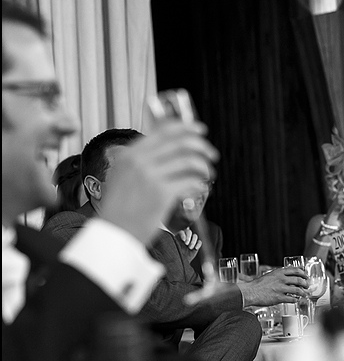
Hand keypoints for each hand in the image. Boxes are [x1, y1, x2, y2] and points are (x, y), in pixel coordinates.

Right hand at [101, 120, 218, 244]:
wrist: (114, 233)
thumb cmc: (120, 208)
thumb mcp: (122, 175)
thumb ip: (142, 160)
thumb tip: (170, 147)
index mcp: (130, 154)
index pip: (163, 131)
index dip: (186, 128)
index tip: (200, 130)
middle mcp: (139, 161)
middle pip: (180, 142)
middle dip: (202, 146)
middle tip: (212, 155)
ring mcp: (151, 176)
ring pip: (189, 161)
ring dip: (204, 167)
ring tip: (208, 174)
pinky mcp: (162, 193)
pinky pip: (190, 181)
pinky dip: (199, 183)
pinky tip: (199, 188)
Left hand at [176, 227, 201, 260]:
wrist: (180, 263)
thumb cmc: (175, 255)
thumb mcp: (173, 248)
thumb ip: (174, 243)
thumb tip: (173, 238)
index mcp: (178, 237)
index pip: (182, 232)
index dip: (183, 234)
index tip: (183, 240)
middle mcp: (185, 238)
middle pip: (189, 232)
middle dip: (189, 237)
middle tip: (186, 244)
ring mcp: (191, 241)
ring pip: (195, 236)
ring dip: (193, 241)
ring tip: (190, 248)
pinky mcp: (196, 246)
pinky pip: (199, 242)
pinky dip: (198, 244)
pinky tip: (195, 248)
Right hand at [239, 266, 308, 307]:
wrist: (251, 291)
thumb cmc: (259, 284)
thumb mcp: (270, 275)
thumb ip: (279, 275)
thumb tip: (288, 277)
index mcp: (279, 272)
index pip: (296, 270)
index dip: (303, 273)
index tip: (306, 276)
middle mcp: (281, 279)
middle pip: (299, 280)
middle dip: (305, 284)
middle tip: (307, 286)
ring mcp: (281, 289)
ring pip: (297, 290)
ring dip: (303, 293)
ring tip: (305, 294)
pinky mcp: (279, 298)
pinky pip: (292, 299)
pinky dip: (296, 300)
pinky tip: (297, 300)